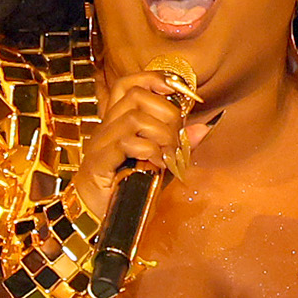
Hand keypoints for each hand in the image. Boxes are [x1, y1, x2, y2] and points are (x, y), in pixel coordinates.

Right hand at [69, 68, 220, 219]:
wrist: (95, 219)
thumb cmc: (126, 190)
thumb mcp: (158, 164)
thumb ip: (177, 146)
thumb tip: (202, 128)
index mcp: (117, 122)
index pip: (128, 84)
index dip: (152, 78)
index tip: (175, 89)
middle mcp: (107, 127)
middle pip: (137, 96)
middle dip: (166, 112)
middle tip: (175, 139)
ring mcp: (101, 143)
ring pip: (135, 118)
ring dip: (161, 135)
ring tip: (168, 155)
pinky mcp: (99, 161)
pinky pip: (127, 143)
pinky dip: (150, 152)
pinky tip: (157, 166)